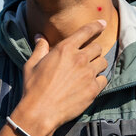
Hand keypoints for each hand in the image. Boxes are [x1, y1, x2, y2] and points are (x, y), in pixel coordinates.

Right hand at [8, 20, 108, 135]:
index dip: (96, 26)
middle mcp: (79, 59)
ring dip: (97, 65)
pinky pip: (104, 79)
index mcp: (65, 49)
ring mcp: (88, 74)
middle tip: (87, 58)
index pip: (86, 31)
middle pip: (97, 47)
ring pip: (103, 62)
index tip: (103, 23)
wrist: (40, 112)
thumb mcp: (32, 64)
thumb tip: (40, 37)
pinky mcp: (93, 89)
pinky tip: (90, 84)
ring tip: (89, 72)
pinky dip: (99, 80)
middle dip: (93, 51)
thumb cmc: (34, 87)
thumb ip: (40, 48)